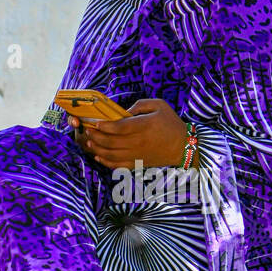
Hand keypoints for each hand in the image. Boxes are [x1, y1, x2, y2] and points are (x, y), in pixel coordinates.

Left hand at [73, 98, 190, 169]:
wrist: (184, 146)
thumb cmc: (171, 123)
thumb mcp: (159, 105)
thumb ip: (140, 104)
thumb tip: (123, 111)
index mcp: (144, 126)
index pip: (119, 127)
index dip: (104, 126)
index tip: (96, 123)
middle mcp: (139, 142)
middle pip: (111, 142)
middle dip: (96, 137)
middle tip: (87, 131)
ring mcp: (138, 154)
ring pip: (112, 155)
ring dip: (97, 149)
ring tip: (89, 143)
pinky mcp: (138, 163)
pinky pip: (118, 165)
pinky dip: (106, 162)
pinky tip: (98, 156)